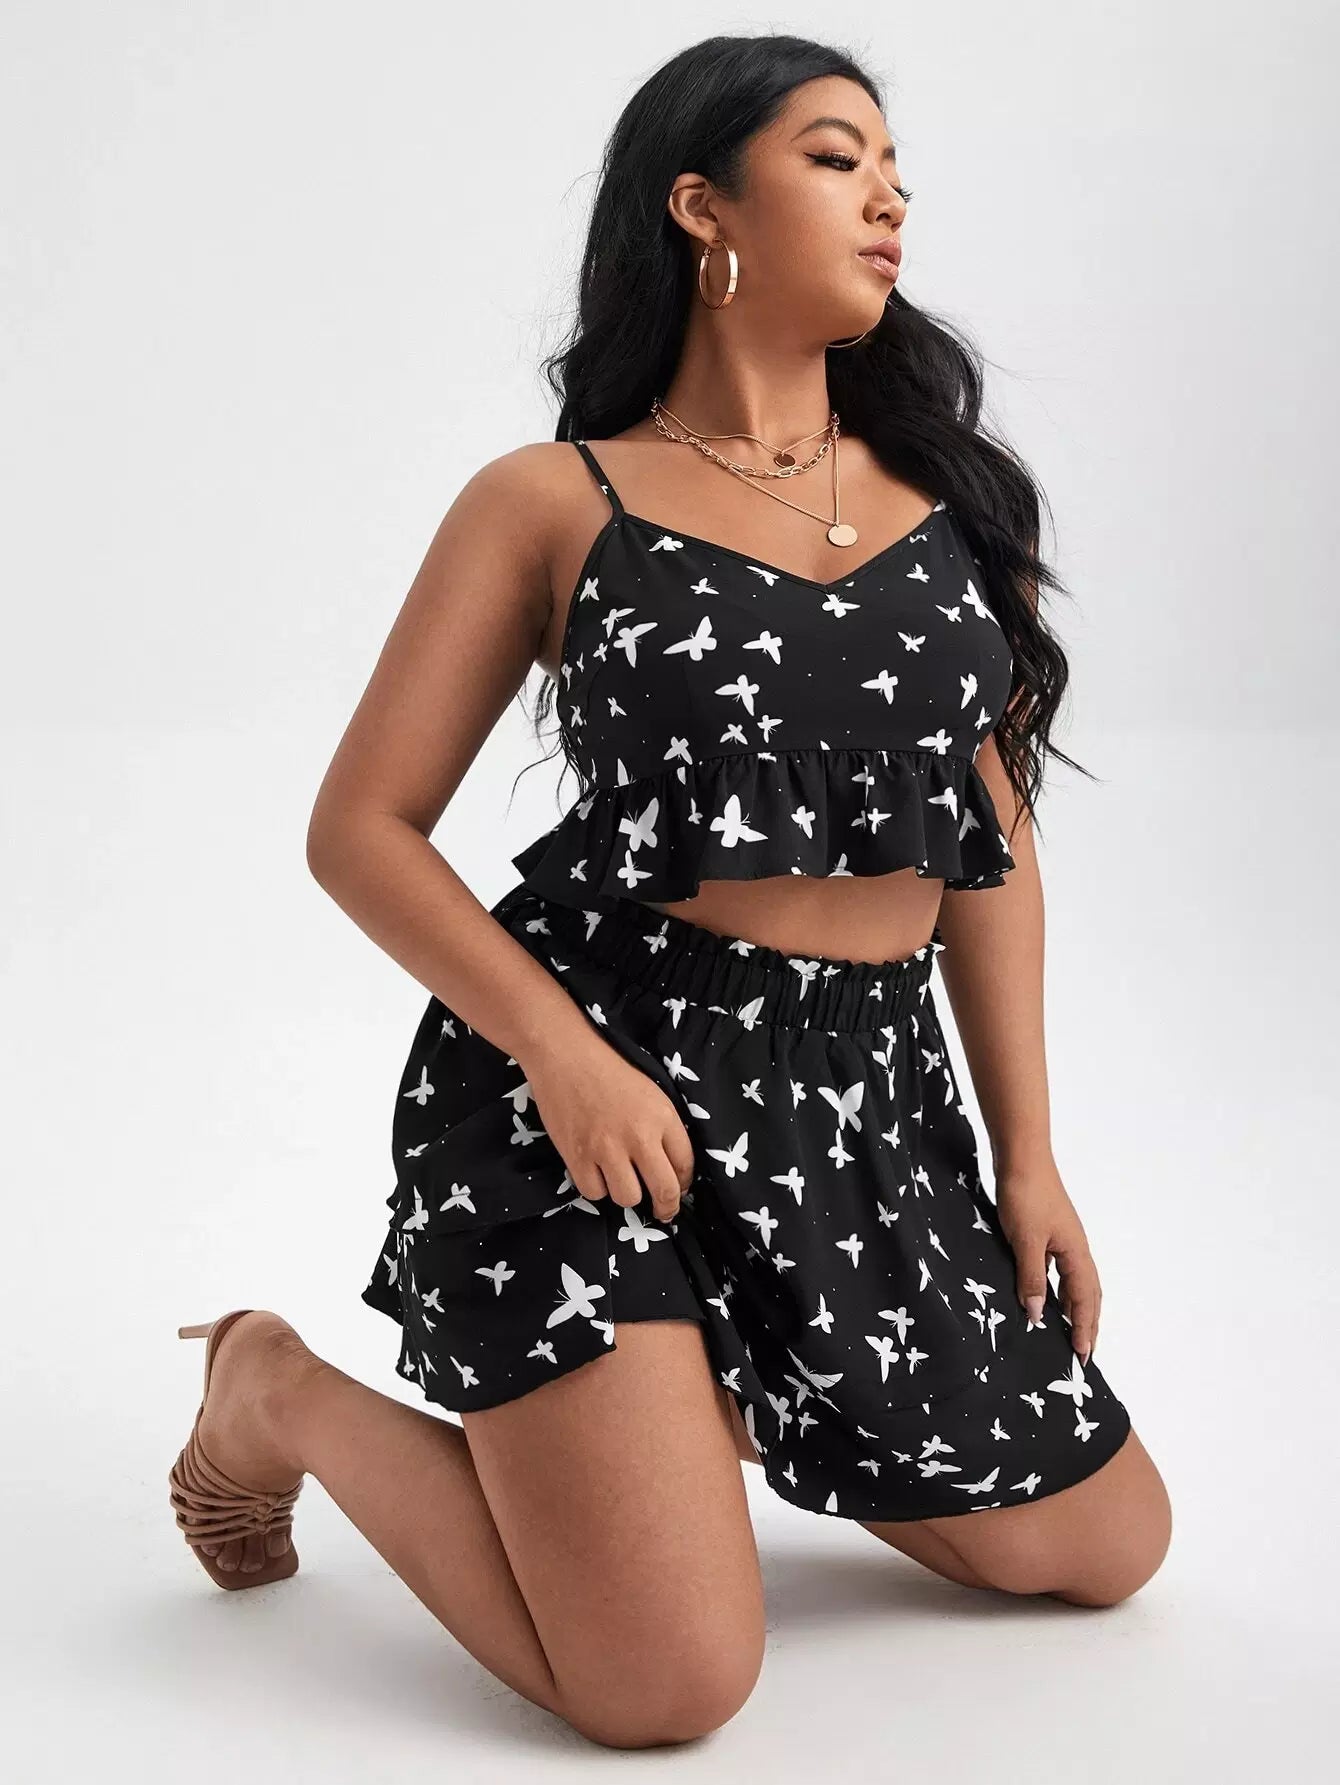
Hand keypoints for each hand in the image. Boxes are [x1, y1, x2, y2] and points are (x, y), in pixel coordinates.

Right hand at [524, 1034, 695, 1223]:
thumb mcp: (651, 1092)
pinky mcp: (577, 1157)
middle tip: (662, 1211)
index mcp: (662, 1116)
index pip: (685, 1164)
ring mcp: (607, 1149)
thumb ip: (664, 1127)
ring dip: (627, 1194)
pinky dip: (596, 1187)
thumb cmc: (609, 1069)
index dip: (684, 1183)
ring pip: (628, 1198)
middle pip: (664, 1190)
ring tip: (621, 1180)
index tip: (679, 1189)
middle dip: (666, 1207)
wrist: (565, 1056)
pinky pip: (594, 1193)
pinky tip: (596, 1172)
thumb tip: (671, 1166)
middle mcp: (639, 1137)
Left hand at [994, 1156, 1101, 1364]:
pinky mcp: (1048, 1231)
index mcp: (1076, 1254)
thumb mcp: (1025, 1242)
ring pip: (1074, 1281)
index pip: (1085, 1300)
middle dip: (1087, 1323)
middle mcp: (1075, 1249)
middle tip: (1084, 1352)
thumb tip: (1036, 1315)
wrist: (1021, 1156)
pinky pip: (1059, 1269)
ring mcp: (1063, 1239)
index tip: (1084, 1357)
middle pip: (1088, 1293)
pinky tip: (1045, 1294)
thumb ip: (1031, 1278)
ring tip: (1069, 1330)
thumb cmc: (1025, 1196)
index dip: (1085, 1329)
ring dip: (1074, 1307)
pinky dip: (1058, 1288)